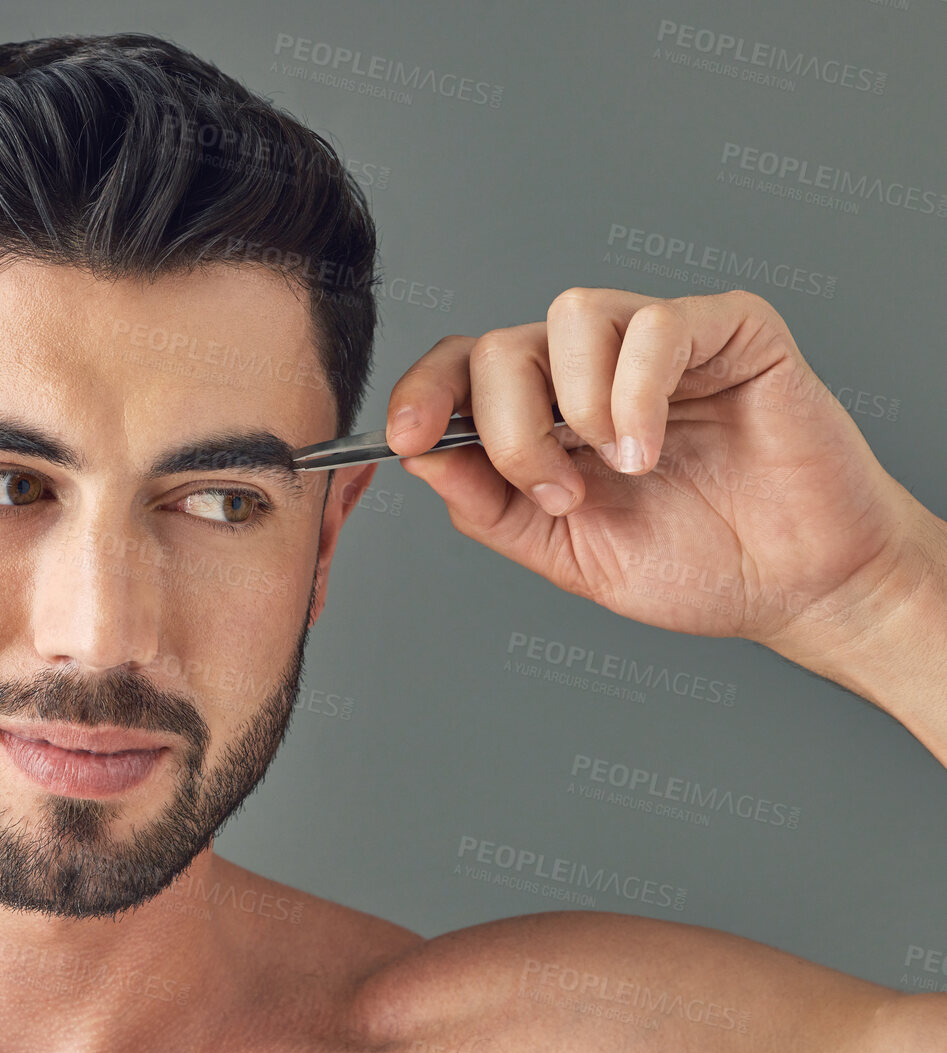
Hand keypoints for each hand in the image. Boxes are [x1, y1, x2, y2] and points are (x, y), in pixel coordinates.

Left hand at [387, 287, 936, 665]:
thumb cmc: (697, 564)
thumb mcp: (565, 551)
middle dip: (509, 428)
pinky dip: (639, 392)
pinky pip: (656, 324)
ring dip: (578, 405)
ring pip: (572, 314)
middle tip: (559, 491)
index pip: (464, 369)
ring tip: (621, 467)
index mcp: (548, 414)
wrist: (796, 587)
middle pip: (503, 345)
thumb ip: (490, 506)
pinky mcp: (730, 330)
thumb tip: (421, 456)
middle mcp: (594, 369)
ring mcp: (659, 343)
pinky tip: (652, 447)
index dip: (424, 393)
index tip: (407, 437)